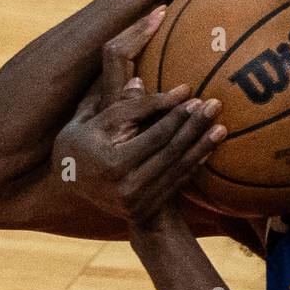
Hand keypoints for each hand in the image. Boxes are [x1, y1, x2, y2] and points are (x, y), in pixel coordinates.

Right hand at [52, 9, 225, 224]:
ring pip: (177, 168)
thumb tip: (140, 80)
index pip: (154, 135)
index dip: (175, 114)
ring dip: (202, 146)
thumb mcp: (88, 122)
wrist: (68, 190)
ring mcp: (137, 202)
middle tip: (215, 105)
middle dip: (195, 126)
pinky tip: (209, 148)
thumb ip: (118, 106)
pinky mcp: (145, 210)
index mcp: (111, 164)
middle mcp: (125, 187)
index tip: (192, 94)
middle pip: (171, 151)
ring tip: (221, 126)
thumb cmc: (78, 146)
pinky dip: (194, 164)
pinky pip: (176, 183)